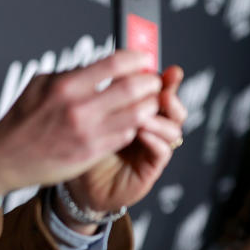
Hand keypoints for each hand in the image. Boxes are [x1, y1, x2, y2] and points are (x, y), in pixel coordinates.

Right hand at [0, 50, 161, 202]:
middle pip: (133, 87)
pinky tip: (129, 122)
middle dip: (149, 81)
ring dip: (148, 105)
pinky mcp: (91, 153)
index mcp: (65, 86)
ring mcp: (87, 133)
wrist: (5, 157)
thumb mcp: (39, 85)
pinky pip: (126, 135)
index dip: (137, 58)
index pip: (115, 64)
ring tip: (146, 102)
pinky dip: (133, 126)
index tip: (142, 59)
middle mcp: (78, 109)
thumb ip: (69, 73)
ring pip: (138, 114)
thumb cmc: (20, 121)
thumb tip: (96, 66)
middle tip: (150, 81)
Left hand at [62, 65, 185, 225]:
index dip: (158, 75)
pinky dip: (155, 139)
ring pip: (174, 125)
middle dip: (166, 90)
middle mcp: (148, 127)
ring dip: (162, 115)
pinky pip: (163, 150)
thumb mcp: (84, 118)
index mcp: (134, 110)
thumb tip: (103, 63)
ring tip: (147, 110)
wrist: (76, 187)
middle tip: (157, 83)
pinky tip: (142, 132)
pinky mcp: (150, 168)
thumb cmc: (77, 149)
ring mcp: (151, 147)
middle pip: (170, 102)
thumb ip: (97, 96)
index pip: (155, 88)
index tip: (151, 62)